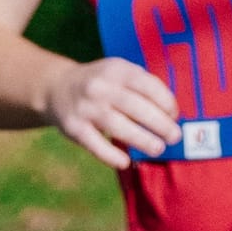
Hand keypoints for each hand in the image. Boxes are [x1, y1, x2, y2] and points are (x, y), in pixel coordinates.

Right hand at [45, 55, 182, 170]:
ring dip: (141, 140)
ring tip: (158, 149)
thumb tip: (170, 114)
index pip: (147, 85)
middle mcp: (100, 86)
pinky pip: (95, 144)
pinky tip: (125, 161)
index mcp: (116, 69)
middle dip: (159, 124)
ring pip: (117, 126)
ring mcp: (85, 107)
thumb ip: (142, 86)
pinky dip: (111, 155)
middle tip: (174, 137)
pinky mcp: (73, 127)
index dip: (165, 102)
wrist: (57, 87)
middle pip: (135, 107)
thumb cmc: (101, 83)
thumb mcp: (118, 72)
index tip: (174, 116)